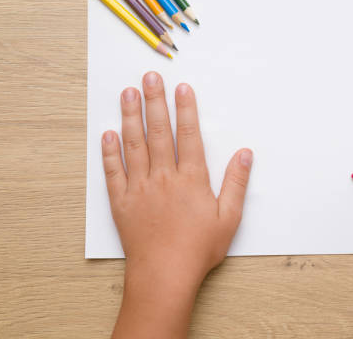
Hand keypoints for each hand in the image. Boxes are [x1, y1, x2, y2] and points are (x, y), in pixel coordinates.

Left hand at [101, 71, 252, 337]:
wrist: (164, 275)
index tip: (181, 88)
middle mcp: (163, 177)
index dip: (185, 109)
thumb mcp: (229, 218)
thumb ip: (236, 183)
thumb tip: (245, 154)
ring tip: (128, 93)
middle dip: (154, 102)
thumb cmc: (198, 249)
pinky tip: (108, 134)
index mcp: (191, 179)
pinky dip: (110, 152)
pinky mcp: (122, 202)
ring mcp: (140, 188)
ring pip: (134, 145)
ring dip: (130, 117)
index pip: (188, 135)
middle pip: (158, 132)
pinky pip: (113, 172)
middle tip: (149, 77)